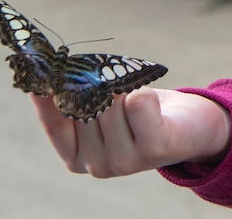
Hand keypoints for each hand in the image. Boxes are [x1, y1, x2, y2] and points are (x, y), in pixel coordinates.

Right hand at [31, 88, 231, 176]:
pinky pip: (137, 102)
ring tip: (138, 98)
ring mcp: (125, 162)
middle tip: (118, 84)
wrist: (190, 126)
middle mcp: (97, 165)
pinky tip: (154, 104)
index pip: (53, 123)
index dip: (45, 95)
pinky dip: (145, 91)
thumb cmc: (139, 110)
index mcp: (77, 157)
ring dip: (125, 87)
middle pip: (85, 104)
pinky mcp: (153, 149)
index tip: (40, 66)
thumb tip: (41, 76)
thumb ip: (74, 99)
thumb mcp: (102, 107)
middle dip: (99, 83)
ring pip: (111, 101)